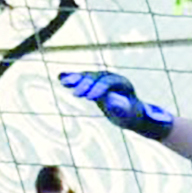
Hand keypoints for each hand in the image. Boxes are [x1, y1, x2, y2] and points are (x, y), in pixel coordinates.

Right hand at [60, 69, 174, 140]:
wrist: (130, 113)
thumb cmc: (131, 115)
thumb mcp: (128, 114)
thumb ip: (121, 107)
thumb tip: (113, 102)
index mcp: (122, 83)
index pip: (109, 82)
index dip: (99, 88)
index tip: (89, 99)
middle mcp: (111, 78)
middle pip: (97, 77)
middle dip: (86, 84)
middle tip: (76, 95)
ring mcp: (101, 79)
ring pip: (87, 76)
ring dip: (76, 79)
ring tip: (64, 82)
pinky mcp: (93, 84)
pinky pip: (81, 79)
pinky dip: (72, 78)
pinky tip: (60, 78)